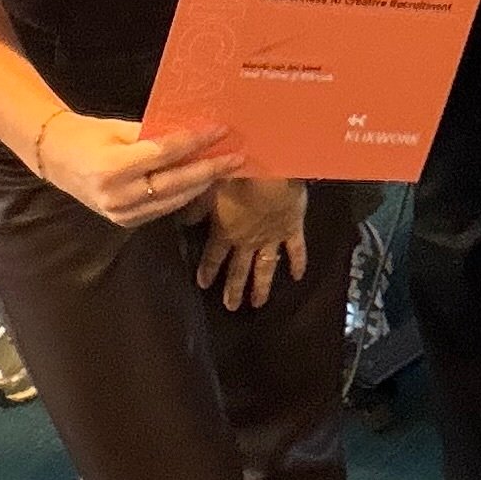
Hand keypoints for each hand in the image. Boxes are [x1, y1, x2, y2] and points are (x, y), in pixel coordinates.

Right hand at [34, 106, 244, 228]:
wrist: (56, 159)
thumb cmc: (89, 135)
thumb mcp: (119, 128)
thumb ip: (154, 134)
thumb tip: (194, 131)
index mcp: (113, 167)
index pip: (165, 154)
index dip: (195, 142)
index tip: (220, 130)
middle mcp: (118, 195)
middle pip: (175, 183)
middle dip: (210, 169)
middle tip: (237, 157)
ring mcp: (121, 213)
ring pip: (173, 200)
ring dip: (203, 184)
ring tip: (227, 168)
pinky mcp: (125, 222)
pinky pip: (162, 208)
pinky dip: (185, 195)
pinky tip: (204, 183)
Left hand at [196, 176, 309, 309]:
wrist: (273, 172)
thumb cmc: (237, 176)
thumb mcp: (209, 189)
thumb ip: (196, 208)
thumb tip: (182, 223)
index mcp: (226, 232)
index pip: (214, 257)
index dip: (208, 270)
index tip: (203, 285)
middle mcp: (247, 241)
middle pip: (238, 269)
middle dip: (233, 289)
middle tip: (231, 308)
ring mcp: (271, 238)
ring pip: (265, 267)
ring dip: (261, 286)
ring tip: (258, 303)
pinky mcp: (292, 230)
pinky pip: (296, 250)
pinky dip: (298, 263)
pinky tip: (297, 277)